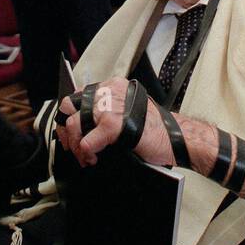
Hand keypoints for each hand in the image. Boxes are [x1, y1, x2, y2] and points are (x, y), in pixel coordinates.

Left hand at [55, 77, 173, 167]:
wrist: (176, 138)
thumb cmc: (155, 129)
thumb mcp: (128, 110)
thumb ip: (107, 110)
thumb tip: (82, 123)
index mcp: (112, 86)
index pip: (79, 96)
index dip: (70, 116)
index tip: (69, 131)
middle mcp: (109, 92)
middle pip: (70, 106)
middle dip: (67, 130)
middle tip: (71, 146)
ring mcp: (110, 107)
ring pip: (75, 124)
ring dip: (75, 145)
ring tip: (85, 156)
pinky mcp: (113, 125)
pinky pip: (87, 141)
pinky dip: (86, 153)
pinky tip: (94, 158)